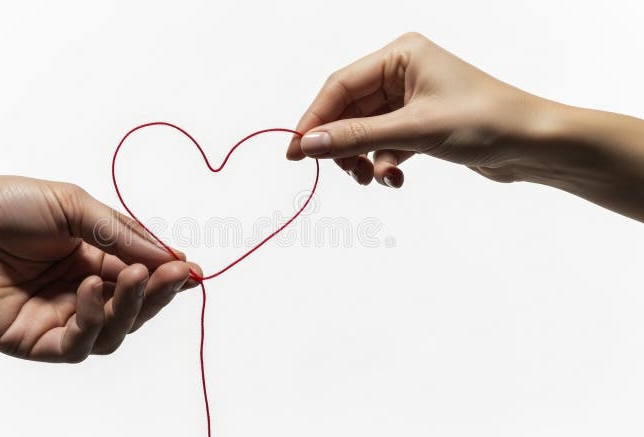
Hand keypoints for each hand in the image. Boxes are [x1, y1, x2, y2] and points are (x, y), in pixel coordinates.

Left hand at [0, 174, 199, 362]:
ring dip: (129, 308)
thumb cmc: (1, 206)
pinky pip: (76, 345)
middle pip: (134, 308)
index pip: (142, 276)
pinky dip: (91, 320)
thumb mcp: (74, 207)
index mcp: (91, 258)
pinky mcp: (32, 341)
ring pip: (112, 332)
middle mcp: (78, 292)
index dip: (168, 276)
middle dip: (157, 293)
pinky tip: (90, 289)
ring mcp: (57, 318)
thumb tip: (174, 257)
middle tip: (173, 275)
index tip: (192, 270)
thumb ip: (122, 234)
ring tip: (129, 276)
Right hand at [286, 32, 557, 187]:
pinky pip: (385, 143)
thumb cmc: (485, 121)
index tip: (294, 152)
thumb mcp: (413, 130)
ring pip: (365, 131)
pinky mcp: (420, 124)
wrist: (534, 145)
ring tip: (371, 178)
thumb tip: (307, 145)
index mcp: (400, 55)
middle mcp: (403, 72)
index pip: (340, 85)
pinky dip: (384, 163)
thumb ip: (355, 137)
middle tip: (339, 174)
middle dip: (343, 145)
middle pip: (349, 111)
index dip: (314, 119)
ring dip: (364, 158)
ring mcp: (411, 99)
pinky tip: (396, 178)